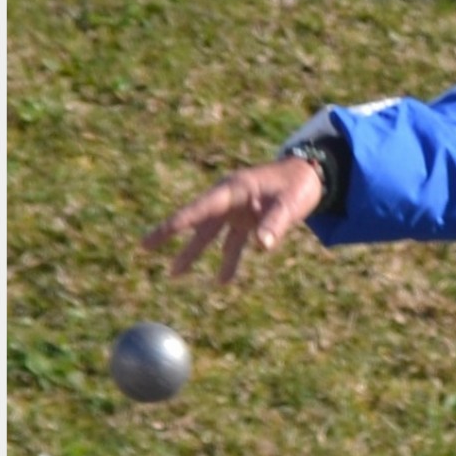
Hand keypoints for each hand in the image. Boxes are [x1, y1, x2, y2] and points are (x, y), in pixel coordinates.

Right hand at [148, 155, 327, 285]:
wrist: (312, 175)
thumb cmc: (298, 184)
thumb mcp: (290, 203)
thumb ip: (275, 223)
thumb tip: (261, 246)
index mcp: (233, 189)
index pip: (200, 209)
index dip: (177, 223)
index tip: (157, 234)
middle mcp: (229, 200)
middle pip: (195, 220)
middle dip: (169, 234)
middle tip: (143, 247)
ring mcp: (236, 211)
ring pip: (210, 235)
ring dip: (194, 253)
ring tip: (174, 274)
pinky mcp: (247, 221)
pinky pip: (232, 243)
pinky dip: (228, 261)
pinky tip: (222, 280)